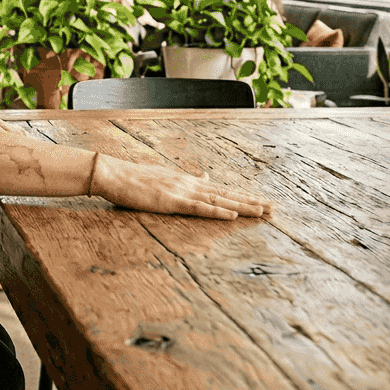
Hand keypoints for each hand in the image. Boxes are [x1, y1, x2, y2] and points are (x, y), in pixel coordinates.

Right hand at [88, 153, 271, 219]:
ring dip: (242, 207)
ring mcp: (182, 192)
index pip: (221, 189)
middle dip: (251, 202)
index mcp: (188, 181)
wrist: (115, 174)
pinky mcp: (172, 202)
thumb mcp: (164, 176)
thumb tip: (205, 176)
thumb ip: (187, 178)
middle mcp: (190, 184)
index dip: (242, 196)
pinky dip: (217, 212)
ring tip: (262, 212)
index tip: (261, 200)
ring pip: (219, 201)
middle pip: (227, 194)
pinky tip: (232, 215)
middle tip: (273, 208)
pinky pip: (199, 208)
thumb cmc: (135, 179)